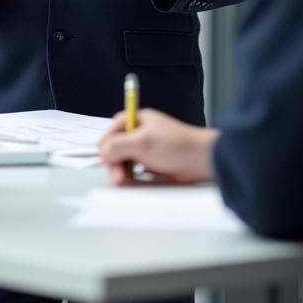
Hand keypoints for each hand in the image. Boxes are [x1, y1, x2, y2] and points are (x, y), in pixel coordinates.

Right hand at [98, 108, 217, 184]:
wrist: (200, 160)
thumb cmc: (175, 146)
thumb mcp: (142, 142)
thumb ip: (118, 145)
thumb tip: (103, 152)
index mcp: (137, 120)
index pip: (112, 130)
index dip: (107, 145)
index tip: (107, 160)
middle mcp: (139, 132)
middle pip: (115, 147)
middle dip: (114, 162)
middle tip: (118, 178)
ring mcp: (145, 148)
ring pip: (123, 160)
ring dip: (121, 171)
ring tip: (125, 182)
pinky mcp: (151, 162)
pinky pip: (134, 170)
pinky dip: (131, 176)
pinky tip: (133, 182)